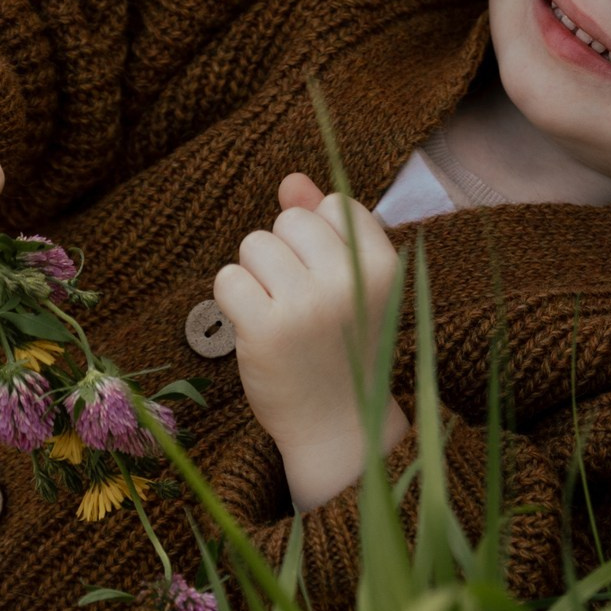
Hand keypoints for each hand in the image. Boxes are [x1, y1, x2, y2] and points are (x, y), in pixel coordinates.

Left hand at [214, 172, 409, 510]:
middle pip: (288, 221)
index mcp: (383, 266)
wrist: (341, 429)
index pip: (335, 206)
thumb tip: (291, 180)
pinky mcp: (266, 330)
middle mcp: (348, 282)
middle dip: (283, 254)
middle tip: (300, 304)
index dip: (319, 241)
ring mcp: (307, 306)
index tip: (329, 284)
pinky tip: (255, 329)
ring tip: (279, 316)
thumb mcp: (350, 286)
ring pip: (254, 245)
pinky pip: (227, 278)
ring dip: (255, 277)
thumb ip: (324, 227)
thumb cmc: (344, 349)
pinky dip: (232, 302)